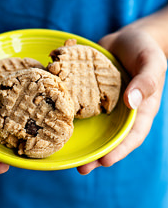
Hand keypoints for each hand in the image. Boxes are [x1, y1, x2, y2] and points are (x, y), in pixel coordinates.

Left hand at [77, 26, 166, 174]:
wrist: (125, 39)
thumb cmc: (143, 50)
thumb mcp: (151, 62)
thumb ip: (146, 81)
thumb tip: (132, 102)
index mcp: (139, 109)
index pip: (132, 135)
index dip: (120, 150)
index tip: (105, 162)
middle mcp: (119, 111)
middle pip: (110, 137)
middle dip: (97, 154)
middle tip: (82, 168)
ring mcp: (102, 104)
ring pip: (92, 126)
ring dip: (81, 141)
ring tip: (66, 154)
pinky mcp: (89, 94)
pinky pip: (80, 105)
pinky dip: (70, 114)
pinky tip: (56, 120)